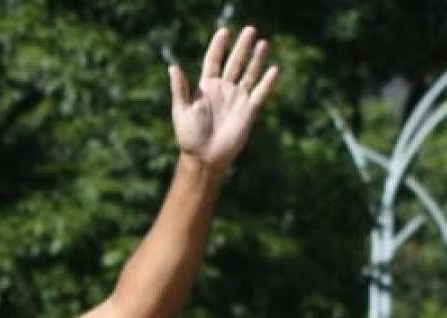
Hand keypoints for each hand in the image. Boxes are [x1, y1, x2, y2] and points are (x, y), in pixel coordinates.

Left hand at [170, 25, 278, 172]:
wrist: (204, 158)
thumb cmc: (189, 136)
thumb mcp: (181, 110)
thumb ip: (180, 88)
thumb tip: (173, 66)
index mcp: (207, 87)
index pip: (214, 60)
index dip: (219, 46)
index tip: (225, 31)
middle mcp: (224, 90)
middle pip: (235, 62)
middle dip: (242, 47)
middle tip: (250, 30)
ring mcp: (237, 99)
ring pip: (250, 74)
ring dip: (257, 59)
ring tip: (263, 43)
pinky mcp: (249, 111)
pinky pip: (260, 93)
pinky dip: (267, 82)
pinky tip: (274, 69)